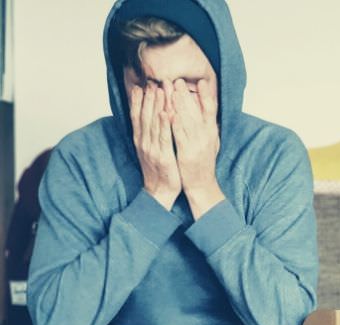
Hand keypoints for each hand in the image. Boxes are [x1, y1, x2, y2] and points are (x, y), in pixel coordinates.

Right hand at [130, 83, 181, 209]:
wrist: (159, 191)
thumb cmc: (158, 170)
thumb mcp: (150, 149)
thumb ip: (149, 134)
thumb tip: (150, 117)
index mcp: (140, 140)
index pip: (137, 116)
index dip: (138, 100)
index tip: (141, 85)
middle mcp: (143, 142)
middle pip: (144, 116)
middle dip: (148, 98)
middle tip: (152, 81)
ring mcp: (152, 149)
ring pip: (153, 123)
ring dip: (156, 105)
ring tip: (159, 90)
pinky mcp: (163, 156)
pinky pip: (163, 137)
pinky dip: (164, 124)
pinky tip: (166, 112)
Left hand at [172, 78, 224, 218]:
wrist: (202, 185)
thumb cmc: (203, 163)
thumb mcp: (211, 142)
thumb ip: (208, 127)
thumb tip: (208, 111)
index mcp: (212, 132)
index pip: (211, 110)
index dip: (207, 95)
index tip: (201, 81)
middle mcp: (207, 137)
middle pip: (196, 111)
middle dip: (186, 95)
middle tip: (177, 80)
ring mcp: (198, 145)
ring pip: (187, 120)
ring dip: (179, 104)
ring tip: (171, 90)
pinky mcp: (187, 153)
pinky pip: (180, 136)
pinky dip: (175, 124)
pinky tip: (169, 113)